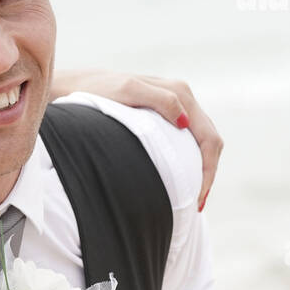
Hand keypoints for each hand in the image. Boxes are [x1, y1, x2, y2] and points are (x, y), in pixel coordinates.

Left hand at [51, 69, 223, 210]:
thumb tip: (185, 122)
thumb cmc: (99, 90)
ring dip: (203, 168)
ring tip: (193, 197)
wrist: (78, 85)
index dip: (208, 169)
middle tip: (197, 204)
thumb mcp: (127, 91)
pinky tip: (183, 178)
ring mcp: (176, 105)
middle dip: (208, 173)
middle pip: (211, 140)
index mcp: (180, 92)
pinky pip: (189, 139)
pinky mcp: (166, 115)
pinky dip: (192, 160)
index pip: (208, 136)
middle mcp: (183, 96)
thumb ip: (160, 100)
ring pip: (203, 140)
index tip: (197, 196)